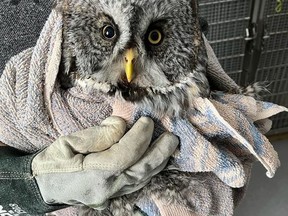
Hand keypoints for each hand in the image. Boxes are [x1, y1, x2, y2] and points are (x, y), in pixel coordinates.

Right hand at [32, 116, 178, 208]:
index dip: (139, 137)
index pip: (123, 156)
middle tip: (172, 137)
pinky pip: (137, 183)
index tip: (147, 121)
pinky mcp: (114, 196)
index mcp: (91, 174)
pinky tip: (158, 160)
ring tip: (170, 146)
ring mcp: (111, 196)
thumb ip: (98, 134)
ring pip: (142, 179)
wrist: (45, 186)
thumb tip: (123, 125)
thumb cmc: (54, 161)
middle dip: (159, 153)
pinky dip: (150, 170)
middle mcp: (105, 188)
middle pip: (139, 171)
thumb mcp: (68, 142)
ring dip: (159, 162)